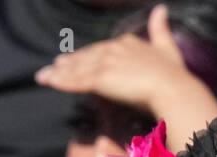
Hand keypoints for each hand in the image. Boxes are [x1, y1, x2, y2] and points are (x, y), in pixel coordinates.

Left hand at [36, 5, 216, 145]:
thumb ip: (160, 29)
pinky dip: (63, 82)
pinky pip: (78, 81)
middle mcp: (113, 50)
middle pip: (85, 58)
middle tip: (52, 68)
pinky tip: (51, 83)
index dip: (86, 55)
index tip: (74, 59)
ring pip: (77, 69)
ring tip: (43, 77)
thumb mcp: (167, 47)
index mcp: (127, 43)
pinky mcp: (101, 78)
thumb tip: (161, 9)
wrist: (173, 88)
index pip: (101, 49)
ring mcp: (105, 64)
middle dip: (67, 64)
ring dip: (58, 74)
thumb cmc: (173, 74)